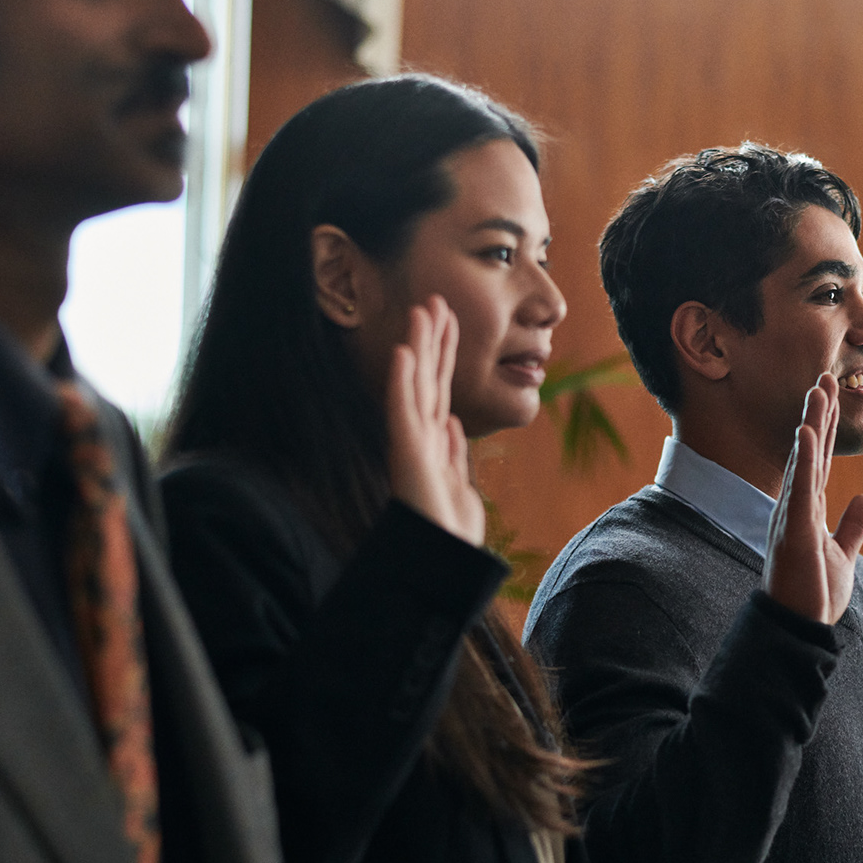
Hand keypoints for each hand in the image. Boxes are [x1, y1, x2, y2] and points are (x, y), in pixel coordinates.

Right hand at [387, 299, 486, 546]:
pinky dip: (403, 380)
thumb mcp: (460, 486)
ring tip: (423, 310)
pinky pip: (402, 410)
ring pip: (414, 384)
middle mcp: (420, 438)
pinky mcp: (406, 454)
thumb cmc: (448, 534)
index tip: (448, 319)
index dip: (443, 353)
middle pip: (427, 377)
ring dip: (418, 346)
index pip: (440, 387)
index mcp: (435, 442)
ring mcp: (412, 443)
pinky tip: (402, 351)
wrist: (440, 564)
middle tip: (435, 299)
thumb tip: (454, 425)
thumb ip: (454, 454)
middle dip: (432, 339)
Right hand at [763, 375, 862, 624]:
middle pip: (811, 453)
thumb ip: (852, 526)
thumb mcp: (843, 555)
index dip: (826, 429)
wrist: (800, 628)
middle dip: (818, 415)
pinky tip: (807, 433)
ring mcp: (793, 517)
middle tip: (823, 378)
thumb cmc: (814, 596)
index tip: (830, 398)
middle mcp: (797, 508)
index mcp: (808, 512)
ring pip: (804, 462)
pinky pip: (800, 489)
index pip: (820, 462)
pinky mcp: (795, 531)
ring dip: (811, 425)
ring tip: (817, 391)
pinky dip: (804, 460)